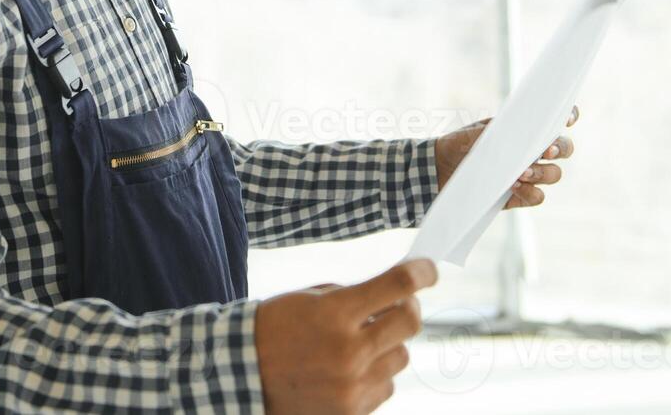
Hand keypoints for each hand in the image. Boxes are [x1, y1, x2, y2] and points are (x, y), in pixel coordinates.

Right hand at [254, 258, 438, 414]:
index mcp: (335, 313)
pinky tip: (350, 370)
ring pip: (401, 357)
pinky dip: (375, 375)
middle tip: (399, 305)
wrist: (241, 375)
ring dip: (388, 345)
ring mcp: (352, 385)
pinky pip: (385, 386)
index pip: (397, 285)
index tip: (429, 270)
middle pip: (410, 323)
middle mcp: (349, 350)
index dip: (421, 273)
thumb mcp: (310, 299)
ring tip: (360, 344)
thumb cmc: (275, 329)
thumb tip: (395, 294)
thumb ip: (353, 296)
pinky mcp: (352, 411)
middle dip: (408, 309)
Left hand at [433, 105, 579, 208]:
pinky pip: (538, 196)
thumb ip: (494, 134)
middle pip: (565, 149)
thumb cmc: (460, 144)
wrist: (441, 170)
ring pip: (554, 174)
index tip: (567, 119)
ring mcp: (530, 175)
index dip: (569, 116)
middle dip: (559, 149)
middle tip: (544, 151)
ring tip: (519, 173)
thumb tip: (512, 138)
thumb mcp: (473, 134)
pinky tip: (513, 187)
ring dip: (542, 173)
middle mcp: (533, 152)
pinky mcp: (520, 196)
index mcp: (526, 129)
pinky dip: (530, 192)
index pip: (558, 120)